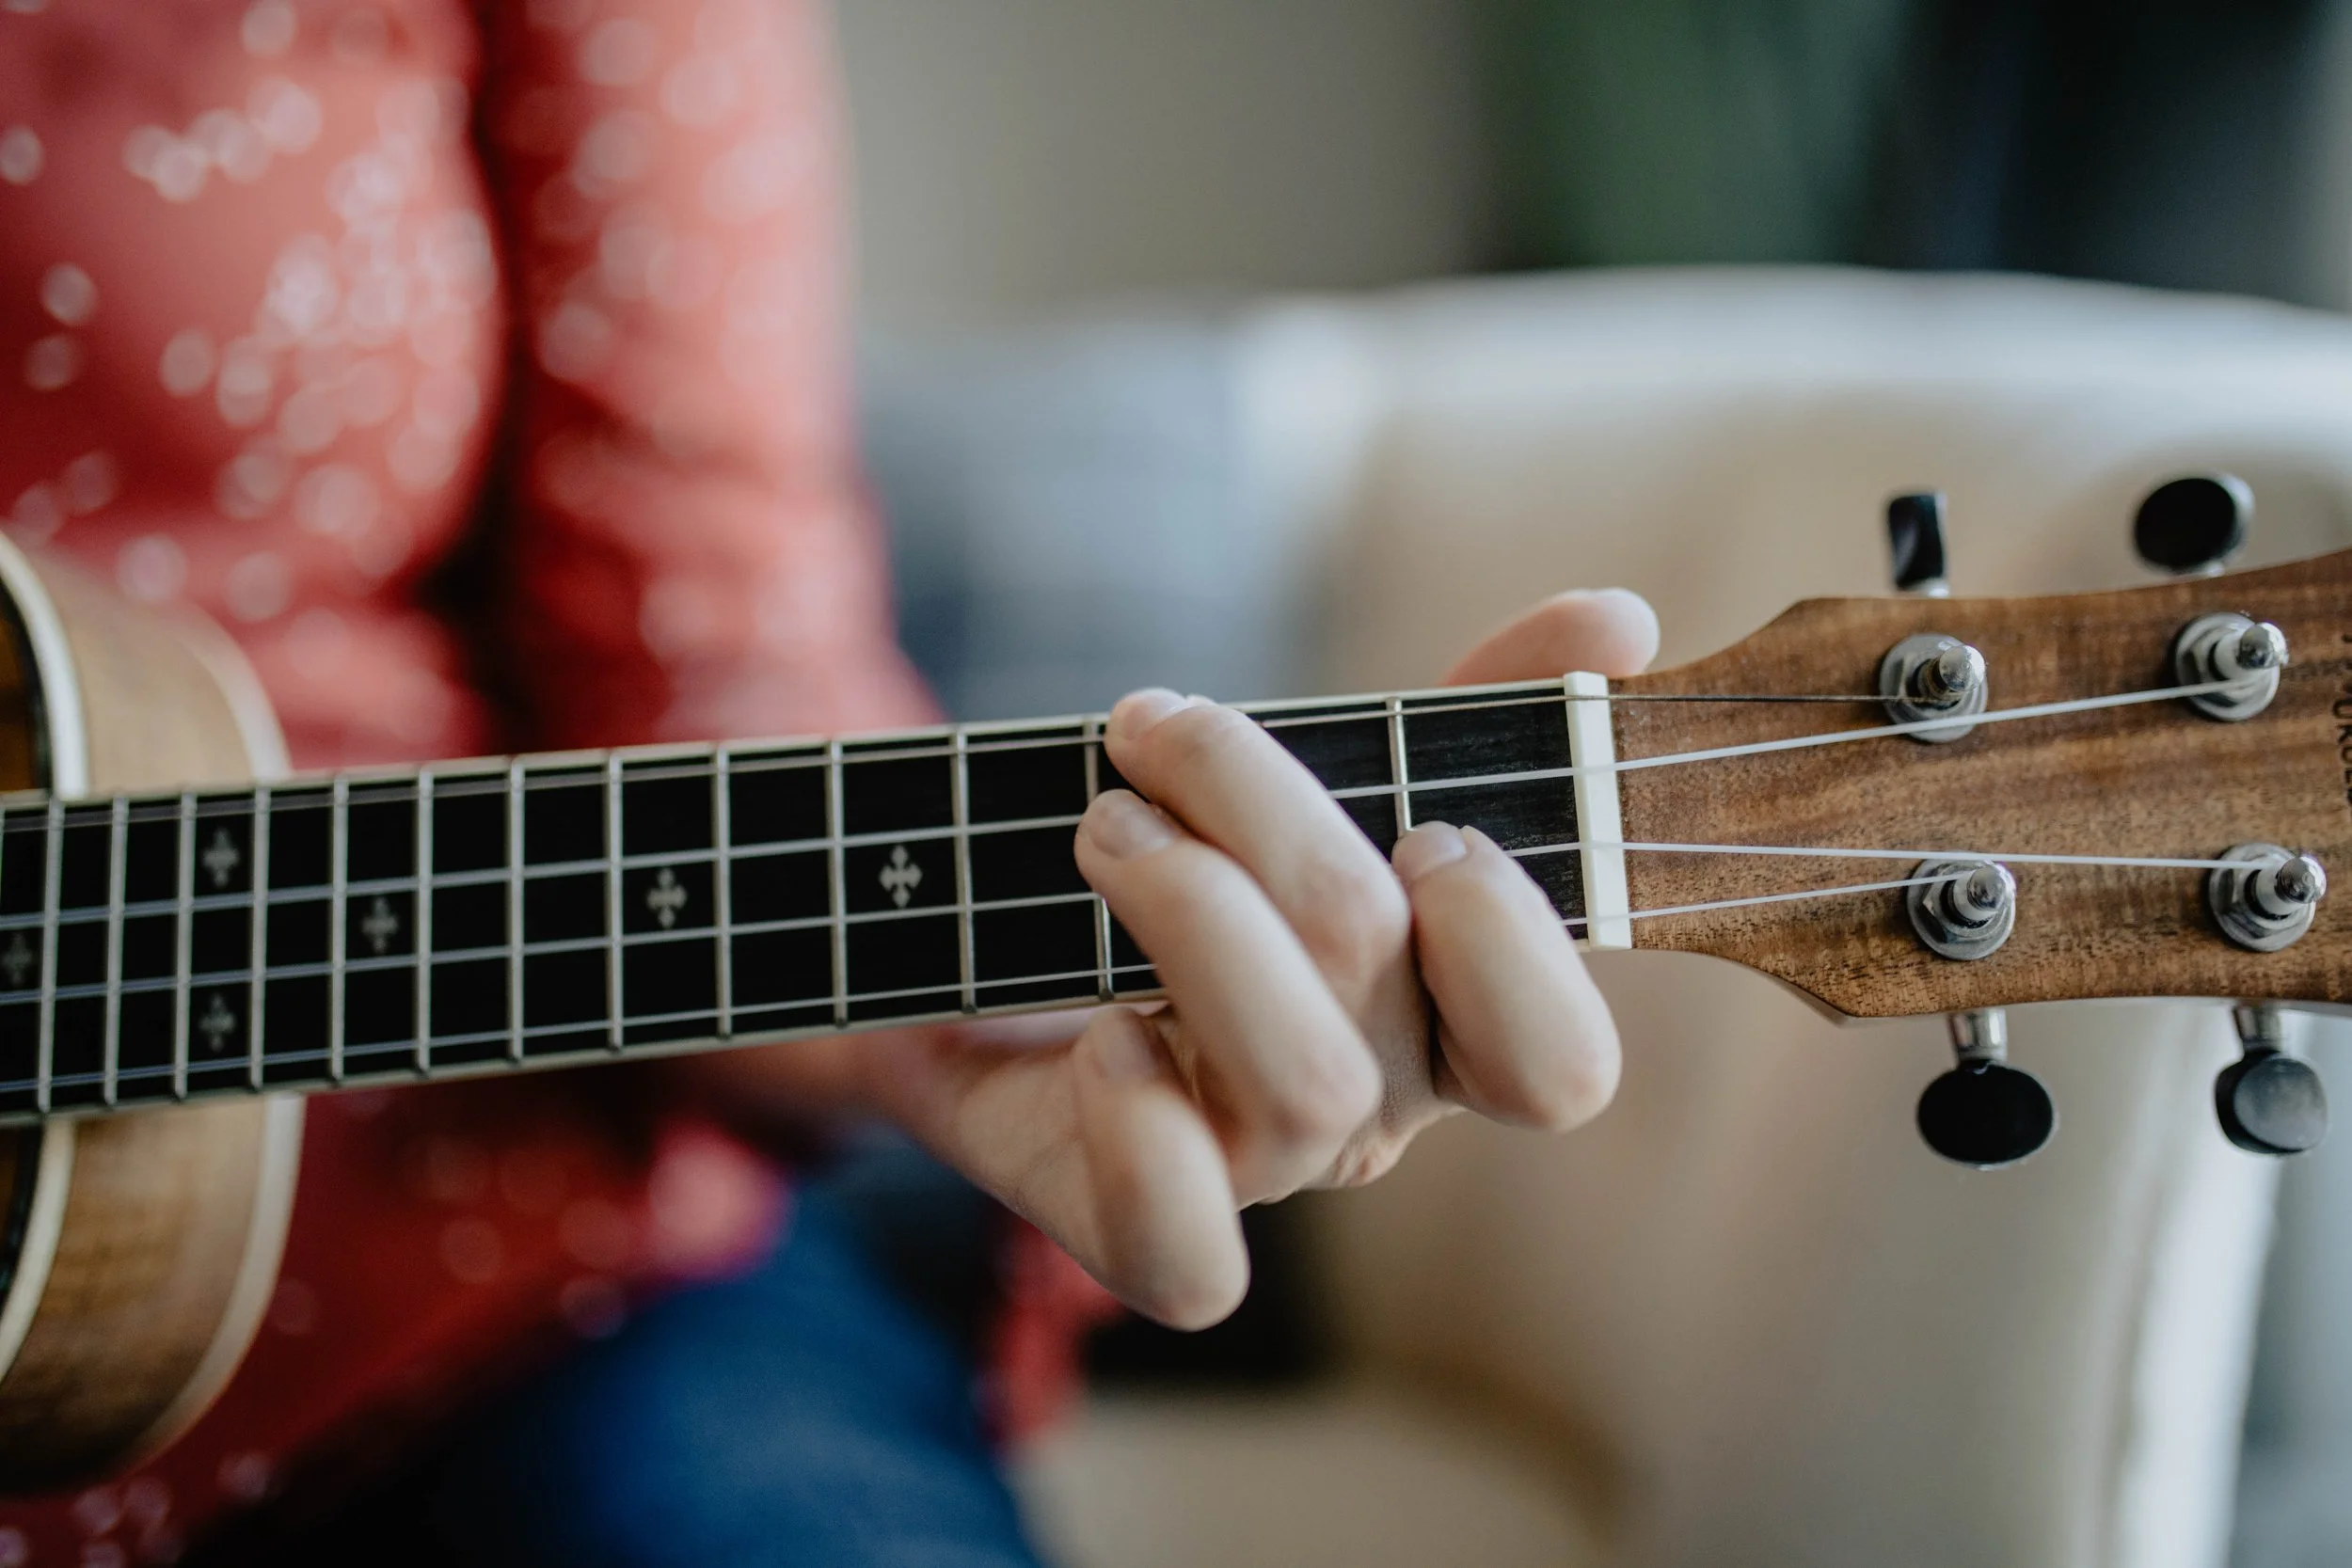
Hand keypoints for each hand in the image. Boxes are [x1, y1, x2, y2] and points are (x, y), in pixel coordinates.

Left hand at [677, 589, 1657, 1327]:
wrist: (967, 930)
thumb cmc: (1185, 859)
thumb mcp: (1319, 769)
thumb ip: (1470, 709)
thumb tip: (1621, 619)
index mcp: (1442, 1019)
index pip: (1558, 1069)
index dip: (1512, 944)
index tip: (1423, 823)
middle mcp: (1370, 1112)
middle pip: (1387, 1006)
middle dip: (1272, 825)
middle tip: (1163, 732)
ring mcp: (1254, 1174)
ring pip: (1303, 1090)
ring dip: (1190, 909)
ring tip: (1102, 825)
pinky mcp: (1128, 1220)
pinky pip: (1190, 1258)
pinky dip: (1146, 1133)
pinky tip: (1101, 1035)